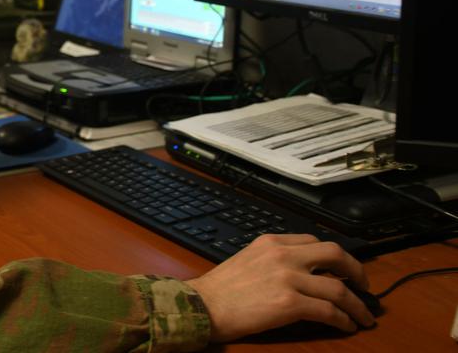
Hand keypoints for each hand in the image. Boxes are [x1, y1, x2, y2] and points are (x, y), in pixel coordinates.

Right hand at [185, 234, 374, 341]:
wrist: (203, 305)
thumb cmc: (221, 288)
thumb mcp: (248, 259)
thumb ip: (274, 260)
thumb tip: (302, 275)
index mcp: (271, 242)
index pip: (313, 241)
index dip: (334, 256)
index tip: (341, 268)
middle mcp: (283, 255)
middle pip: (334, 254)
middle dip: (356, 271)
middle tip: (364, 285)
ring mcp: (288, 278)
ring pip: (338, 288)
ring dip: (357, 304)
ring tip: (364, 316)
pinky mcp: (290, 304)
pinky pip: (328, 311)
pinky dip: (344, 319)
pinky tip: (347, 325)